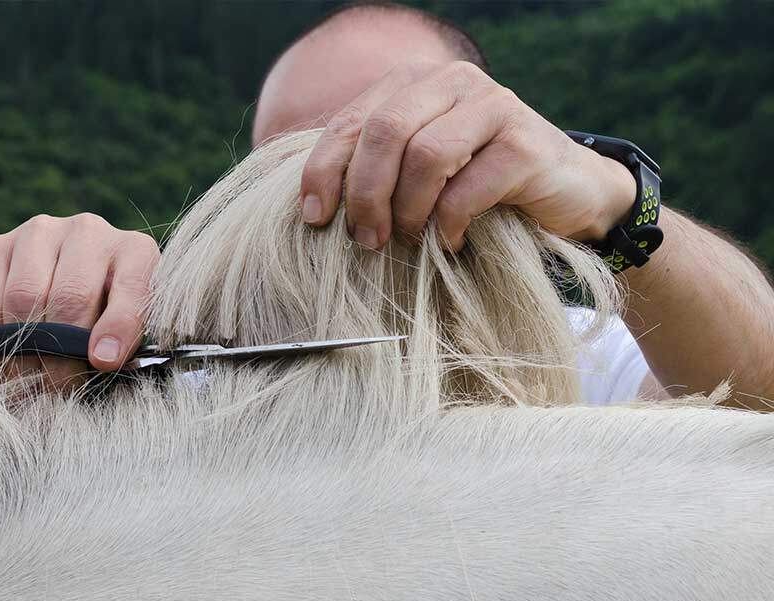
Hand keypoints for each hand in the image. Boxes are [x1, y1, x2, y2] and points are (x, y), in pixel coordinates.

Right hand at [0, 213, 158, 388]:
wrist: (55, 304)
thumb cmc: (103, 330)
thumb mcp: (128, 338)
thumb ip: (124, 345)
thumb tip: (102, 359)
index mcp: (135, 252)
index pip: (133, 285)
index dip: (119, 326)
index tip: (103, 362)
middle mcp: (89, 232)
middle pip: (71, 295)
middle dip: (62, 353)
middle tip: (57, 389)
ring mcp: (40, 233)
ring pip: (24, 295)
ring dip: (22, 348)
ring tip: (25, 383)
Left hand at [298, 60, 635, 250]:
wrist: (567, 193)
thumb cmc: (476, 187)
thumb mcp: (416, 172)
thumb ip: (373, 169)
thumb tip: (309, 206)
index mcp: (415, 84)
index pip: (351, 121)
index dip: (323, 171)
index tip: (314, 218)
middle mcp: (453, 83)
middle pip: (384, 131)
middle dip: (365, 194)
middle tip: (365, 240)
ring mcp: (495, 106)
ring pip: (425, 155)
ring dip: (407, 210)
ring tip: (409, 240)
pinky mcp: (527, 144)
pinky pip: (467, 188)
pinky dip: (448, 224)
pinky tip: (449, 241)